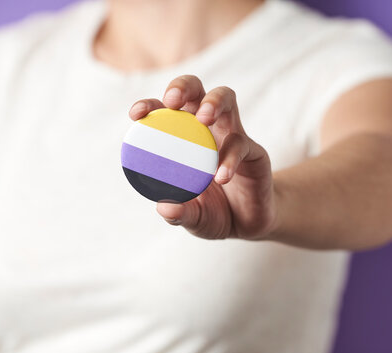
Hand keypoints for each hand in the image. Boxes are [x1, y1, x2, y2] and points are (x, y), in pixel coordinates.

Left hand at [129, 75, 275, 239]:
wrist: (248, 226)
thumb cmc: (214, 213)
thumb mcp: (194, 218)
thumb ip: (181, 214)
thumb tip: (164, 207)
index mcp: (184, 138)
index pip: (164, 112)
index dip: (149, 105)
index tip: (136, 114)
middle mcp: (207, 130)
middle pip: (196, 90)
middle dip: (183, 87)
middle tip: (172, 101)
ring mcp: (233, 136)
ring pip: (226, 100)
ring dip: (213, 102)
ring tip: (204, 118)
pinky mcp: (255, 152)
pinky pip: (242, 144)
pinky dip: (230, 157)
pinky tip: (221, 177)